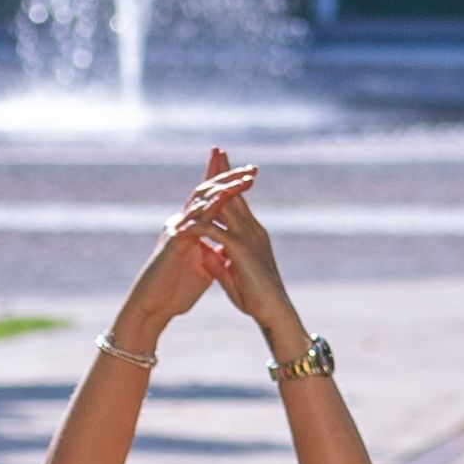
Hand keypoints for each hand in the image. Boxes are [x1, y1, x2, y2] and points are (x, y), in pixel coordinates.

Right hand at [113, 157, 250, 341]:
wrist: (155, 307)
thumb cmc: (176, 290)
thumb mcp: (205, 268)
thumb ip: (217, 254)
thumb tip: (232, 248)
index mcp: (191, 227)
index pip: (211, 199)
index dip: (228, 183)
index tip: (251, 174)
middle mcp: (182, 222)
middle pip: (207, 189)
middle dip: (230, 176)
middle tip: (253, 168)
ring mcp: (177, 228)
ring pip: (202, 198)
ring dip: (226, 186)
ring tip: (247, 178)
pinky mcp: (174, 239)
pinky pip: (194, 217)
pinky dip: (211, 206)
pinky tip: (226, 197)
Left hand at [188, 149, 300, 336]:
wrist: (275, 314)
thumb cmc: (257, 299)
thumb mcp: (233, 276)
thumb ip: (220, 262)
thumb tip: (208, 252)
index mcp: (251, 235)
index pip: (237, 202)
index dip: (227, 183)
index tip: (219, 166)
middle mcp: (253, 231)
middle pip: (235, 194)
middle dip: (225, 172)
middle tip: (216, 149)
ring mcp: (249, 239)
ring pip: (229, 205)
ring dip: (214, 186)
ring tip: (206, 167)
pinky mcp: (242, 252)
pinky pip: (217, 231)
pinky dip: (201, 223)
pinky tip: (188, 216)